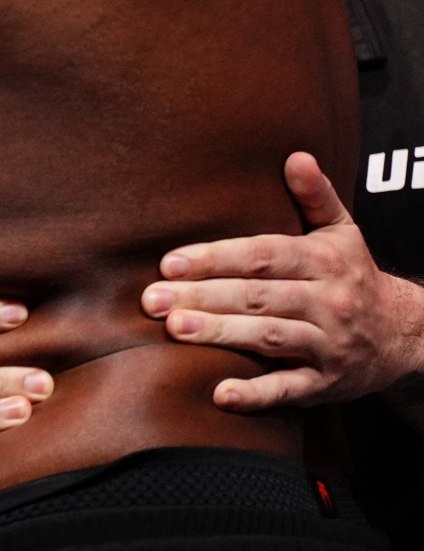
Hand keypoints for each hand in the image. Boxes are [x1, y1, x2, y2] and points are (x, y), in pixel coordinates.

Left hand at [144, 151, 423, 408]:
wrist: (405, 334)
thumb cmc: (352, 276)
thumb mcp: (341, 233)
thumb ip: (315, 196)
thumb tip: (295, 155)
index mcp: (324, 262)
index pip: (263, 256)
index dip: (217, 258)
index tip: (170, 262)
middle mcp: (328, 302)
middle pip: (258, 297)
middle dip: (203, 297)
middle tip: (152, 300)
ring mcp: (328, 344)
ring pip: (270, 337)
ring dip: (221, 334)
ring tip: (174, 330)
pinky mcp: (327, 382)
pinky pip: (290, 389)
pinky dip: (257, 395)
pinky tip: (220, 394)